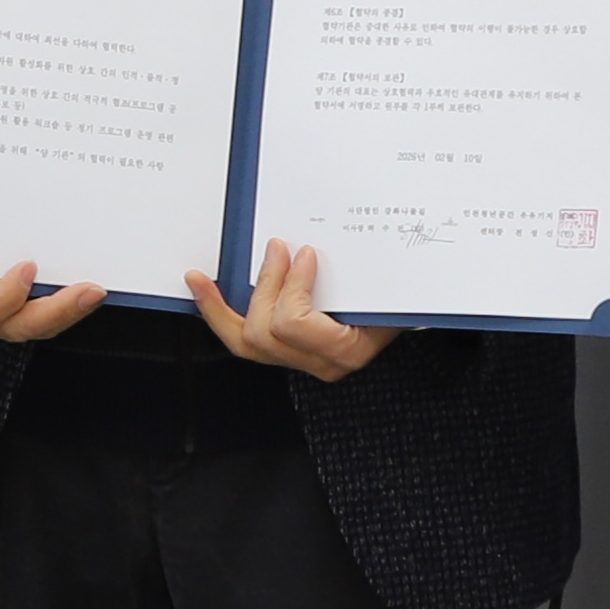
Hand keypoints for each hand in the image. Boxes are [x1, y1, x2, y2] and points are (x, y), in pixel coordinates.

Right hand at [0, 263, 107, 343]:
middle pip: (18, 325)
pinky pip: (47, 315)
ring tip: (95, 291)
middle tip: (89, 291)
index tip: (28, 267)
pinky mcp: (21, 308)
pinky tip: (87, 287)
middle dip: (58, 309)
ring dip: (70, 309)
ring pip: (38, 325)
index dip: (5, 296)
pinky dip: (68, 303)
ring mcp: (1, 316)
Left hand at [188, 239, 396, 381]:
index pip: (295, 324)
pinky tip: (206, 294)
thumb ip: (358, 267)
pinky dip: (220, 315)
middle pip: (263, 334)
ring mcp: (300, 360)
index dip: (292, 286)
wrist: (406, 310)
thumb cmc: (399, 297)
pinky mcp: (286, 352)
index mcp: (345, 350)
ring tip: (203, 280)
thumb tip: (315, 245)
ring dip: (221, 307)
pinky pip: (244, 341)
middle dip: (264, 286)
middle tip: (274, 249)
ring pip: (244, 344)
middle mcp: (321, 363)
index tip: (307, 254)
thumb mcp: (386, 284)